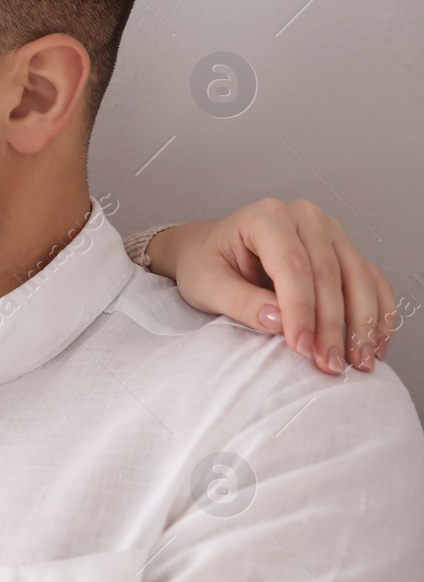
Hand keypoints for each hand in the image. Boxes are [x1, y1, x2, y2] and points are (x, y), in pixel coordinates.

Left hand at [148, 199, 396, 374]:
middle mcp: (304, 217)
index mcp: (266, 217)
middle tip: (329, 364)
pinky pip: (371, 280)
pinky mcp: (343, 250)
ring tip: (357, 361)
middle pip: (329, 274)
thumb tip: (278, 322)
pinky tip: (374, 344)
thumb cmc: (205, 264)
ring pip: (358, 277)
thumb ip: (240, 303)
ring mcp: (328, 231)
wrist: (208, 250)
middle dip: (332, 325)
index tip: (301, 348)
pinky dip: (377, 312)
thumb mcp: (206, 285)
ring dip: (362, 323)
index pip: (293, 266)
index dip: (300, 310)